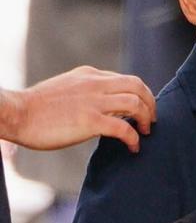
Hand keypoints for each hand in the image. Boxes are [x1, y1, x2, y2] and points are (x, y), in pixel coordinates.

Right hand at [0, 67, 156, 151]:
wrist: (18, 113)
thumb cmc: (38, 108)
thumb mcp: (66, 90)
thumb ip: (85, 93)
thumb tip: (98, 107)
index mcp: (89, 74)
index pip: (125, 79)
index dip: (139, 95)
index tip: (141, 111)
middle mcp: (95, 83)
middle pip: (137, 86)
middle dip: (150, 104)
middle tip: (151, 122)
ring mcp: (94, 101)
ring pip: (136, 103)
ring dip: (146, 120)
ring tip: (144, 134)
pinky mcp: (90, 121)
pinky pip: (124, 128)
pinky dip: (134, 139)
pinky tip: (133, 148)